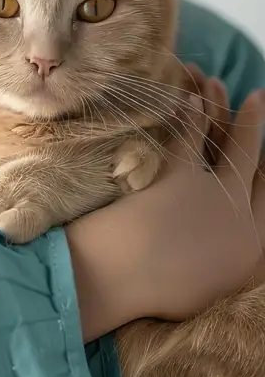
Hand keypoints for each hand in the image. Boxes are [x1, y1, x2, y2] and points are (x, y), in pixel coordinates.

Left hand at [68, 78, 264, 338]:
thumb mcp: (201, 291)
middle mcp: (241, 216)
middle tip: (257, 98)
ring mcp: (216, 192)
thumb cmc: (155, 292)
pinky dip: (191, 112)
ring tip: (215, 83)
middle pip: (252, 162)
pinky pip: (192, 134)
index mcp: (252, 249)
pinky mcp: (182, 173)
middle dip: (254, 125)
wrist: (125, 280)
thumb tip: (219, 257)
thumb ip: (218, 267)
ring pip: (225, 139)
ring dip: (221, 107)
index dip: (263, 170)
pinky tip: (188, 96)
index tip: (260, 152)